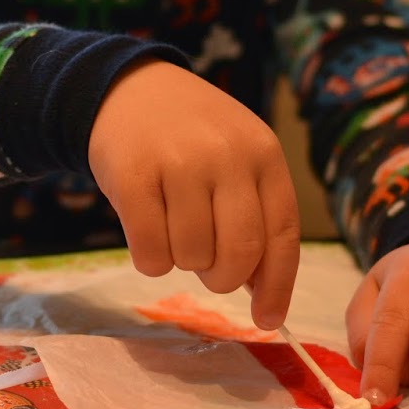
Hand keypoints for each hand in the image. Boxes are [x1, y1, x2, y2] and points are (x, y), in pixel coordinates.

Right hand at [88, 61, 300, 328]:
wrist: (126, 89)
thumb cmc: (190, 137)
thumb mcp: (237, 159)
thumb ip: (256, 215)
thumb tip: (266, 296)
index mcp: (263, 153)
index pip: (282, 235)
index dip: (277, 286)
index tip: (267, 319)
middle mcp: (226, 155)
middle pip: (239, 254)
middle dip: (223, 278)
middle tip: (206, 268)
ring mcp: (179, 163)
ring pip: (192, 257)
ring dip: (181, 262)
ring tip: (172, 230)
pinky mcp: (132, 176)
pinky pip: (150, 253)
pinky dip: (149, 260)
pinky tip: (146, 232)